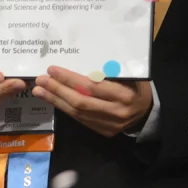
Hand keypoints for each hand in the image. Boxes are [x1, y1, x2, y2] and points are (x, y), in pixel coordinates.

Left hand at [33, 66, 152, 137]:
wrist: (147, 113)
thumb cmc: (136, 87)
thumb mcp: (131, 75)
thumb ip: (111, 69)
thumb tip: (82, 56)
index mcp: (124, 95)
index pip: (91, 87)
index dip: (70, 79)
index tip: (52, 69)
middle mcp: (116, 112)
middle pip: (81, 101)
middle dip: (58, 89)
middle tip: (40, 79)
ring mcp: (109, 124)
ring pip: (77, 112)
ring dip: (56, 100)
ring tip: (39, 90)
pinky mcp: (103, 131)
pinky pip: (80, 119)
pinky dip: (64, 108)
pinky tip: (52, 99)